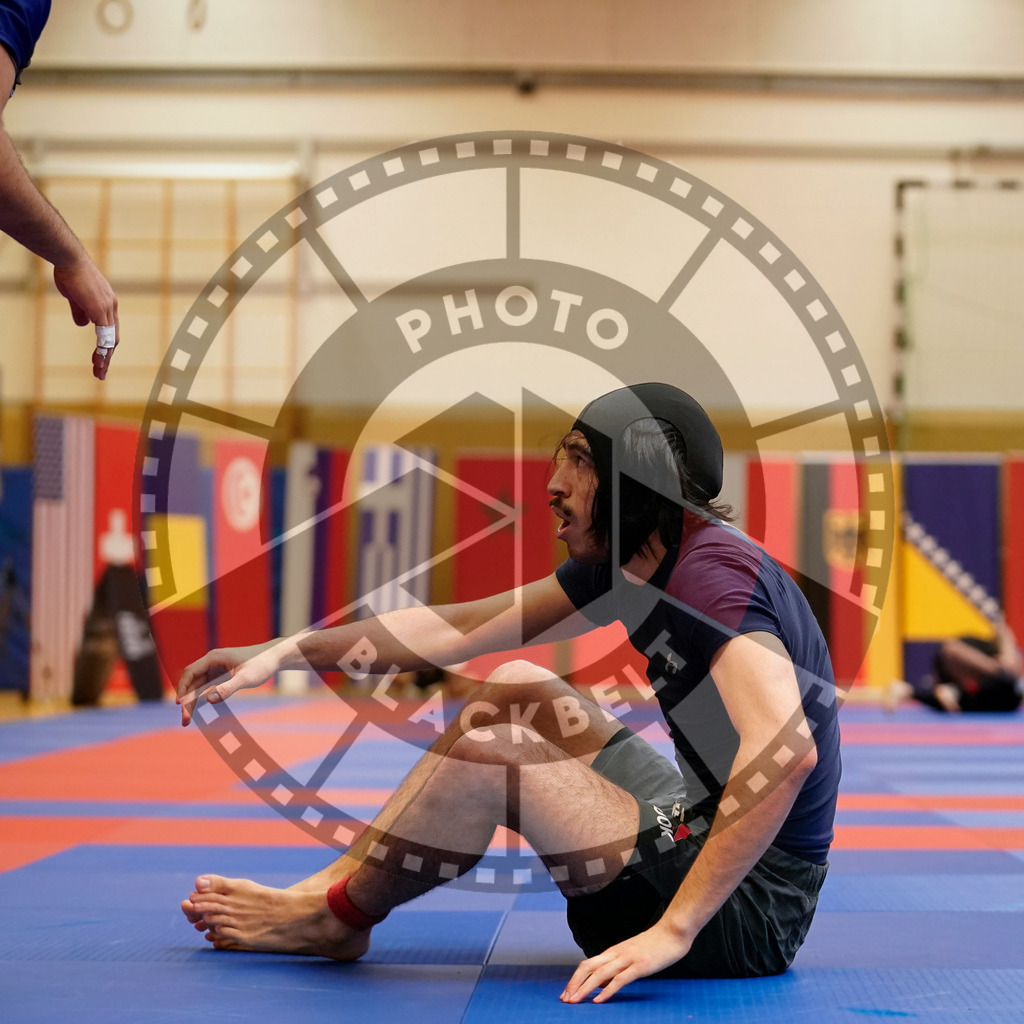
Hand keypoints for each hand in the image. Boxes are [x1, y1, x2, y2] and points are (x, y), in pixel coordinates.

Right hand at [52, 257, 119, 379]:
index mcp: (108, 303)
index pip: (110, 329)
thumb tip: (82, 325)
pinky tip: (98, 360)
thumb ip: (80, 311)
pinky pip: (104, 335)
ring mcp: (107, 308)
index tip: (99, 358)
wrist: (69, 259)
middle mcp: (112, 307)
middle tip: (101, 372)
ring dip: (105, 358)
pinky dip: (102, 350)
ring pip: (110, 339)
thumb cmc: (70, 273)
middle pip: (113, 337)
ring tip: (99, 372)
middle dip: (107, 356)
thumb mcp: (75, 296)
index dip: (105, 344)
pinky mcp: (100, 309)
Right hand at [176, 641, 284, 726]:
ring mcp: (215, 669)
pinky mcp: (220, 676)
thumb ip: (228, 688)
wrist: (274, 657)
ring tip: (186, 721)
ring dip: (191, 702)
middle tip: (185, 720)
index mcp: (214, 658)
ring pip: (197, 687)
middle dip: (186, 700)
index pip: (190, 672)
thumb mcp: (246, 678)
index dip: (182, 688)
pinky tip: (196, 712)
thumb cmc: (261, 664)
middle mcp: (211, 662)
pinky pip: (205, 688)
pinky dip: (200, 700)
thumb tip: (209, 699)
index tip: (180, 704)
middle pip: (191, 682)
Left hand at [560, 922, 692, 1003]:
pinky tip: (599, 1000)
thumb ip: (616, 967)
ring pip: (600, 974)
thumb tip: (601, 983)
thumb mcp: (631, 955)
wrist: (673, 932)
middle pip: (588, 968)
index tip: (567, 993)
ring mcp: (628, 958)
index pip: (587, 965)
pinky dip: (607, 990)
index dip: (575, 979)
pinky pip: (620, 979)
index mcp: (613, 952)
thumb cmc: (654, 945)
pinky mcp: (640, 965)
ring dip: (585, 988)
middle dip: (574, 984)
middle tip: (565, 1000)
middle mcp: (616, 954)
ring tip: (575, 1001)